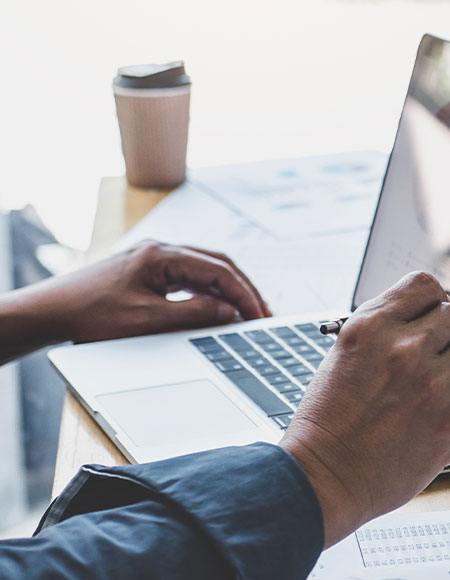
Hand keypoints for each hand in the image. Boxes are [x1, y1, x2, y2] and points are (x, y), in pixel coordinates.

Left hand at [14, 241, 268, 346]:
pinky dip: (208, 293)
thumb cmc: (90, 314)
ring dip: (227, 291)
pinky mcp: (146, 273)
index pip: (220, 270)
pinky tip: (215, 309)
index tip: (261, 316)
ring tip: (246, 313)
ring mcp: (153, 261)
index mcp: (163, 255)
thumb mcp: (149, 320)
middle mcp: (160, 251)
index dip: (245, 294)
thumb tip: (230, 312)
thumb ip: (195, 314)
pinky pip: (187, 279)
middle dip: (243, 289)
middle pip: (217, 265)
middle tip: (263, 314)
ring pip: (204, 271)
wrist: (48, 313)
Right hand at [278, 271, 449, 546]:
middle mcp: (406, 349)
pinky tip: (422, 419)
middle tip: (427, 354)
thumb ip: (384, 332)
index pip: (424, 284)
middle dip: (442, 332)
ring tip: (427, 386)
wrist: (323, 479)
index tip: (427, 312)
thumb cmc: (326, 423)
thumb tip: (419, 317)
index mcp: (372, 327)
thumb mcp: (343, 356)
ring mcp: (433, 383)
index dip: (428, 299)